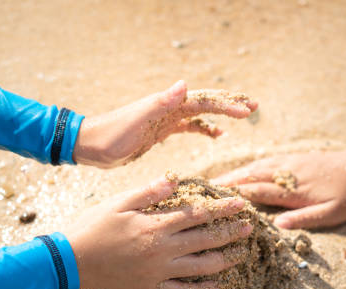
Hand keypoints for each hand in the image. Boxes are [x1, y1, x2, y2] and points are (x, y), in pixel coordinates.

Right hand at [64, 177, 251, 288]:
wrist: (72, 261)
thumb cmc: (93, 227)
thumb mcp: (118, 202)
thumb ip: (148, 192)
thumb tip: (176, 180)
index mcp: (156, 225)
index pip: (198, 214)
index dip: (221, 209)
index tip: (240, 203)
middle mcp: (163, 249)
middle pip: (206, 240)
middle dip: (230, 233)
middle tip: (249, 228)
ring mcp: (159, 271)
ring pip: (202, 267)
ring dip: (226, 260)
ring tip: (242, 255)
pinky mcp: (152, 288)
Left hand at [73, 80, 256, 167]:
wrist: (91, 145)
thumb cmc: (112, 133)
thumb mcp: (136, 120)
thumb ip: (160, 102)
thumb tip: (184, 84)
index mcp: (166, 104)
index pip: (202, 101)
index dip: (226, 105)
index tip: (248, 110)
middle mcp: (168, 108)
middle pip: (205, 103)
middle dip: (230, 103)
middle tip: (254, 106)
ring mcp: (165, 120)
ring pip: (199, 114)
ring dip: (220, 116)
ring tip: (242, 118)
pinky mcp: (160, 131)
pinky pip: (188, 128)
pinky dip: (203, 129)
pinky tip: (215, 135)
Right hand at [212, 150, 345, 228]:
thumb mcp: (332, 213)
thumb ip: (305, 219)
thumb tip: (278, 226)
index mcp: (292, 190)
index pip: (256, 190)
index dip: (235, 194)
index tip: (214, 198)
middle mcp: (284, 173)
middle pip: (248, 176)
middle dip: (226, 182)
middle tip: (203, 188)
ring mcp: (286, 164)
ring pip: (253, 167)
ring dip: (233, 173)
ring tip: (214, 181)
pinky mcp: (289, 159)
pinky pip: (262, 162)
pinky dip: (246, 167)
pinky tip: (238, 172)